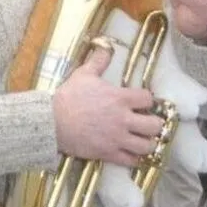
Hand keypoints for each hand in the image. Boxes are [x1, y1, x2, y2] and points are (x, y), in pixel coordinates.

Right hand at [54, 46, 164, 167]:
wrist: (52, 121)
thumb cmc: (68, 96)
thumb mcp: (84, 74)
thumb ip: (99, 61)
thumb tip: (106, 45)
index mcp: (120, 98)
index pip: (148, 99)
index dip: (147, 100)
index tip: (141, 102)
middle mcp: (123, 119)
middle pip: (154, 125)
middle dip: (153, 124)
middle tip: (146, 123)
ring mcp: (117, 138)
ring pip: (147, 146)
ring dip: (146, 143)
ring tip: (141, 139)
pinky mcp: (108, 153)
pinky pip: (131, 161)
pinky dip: (133, 158)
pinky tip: (129, 153)